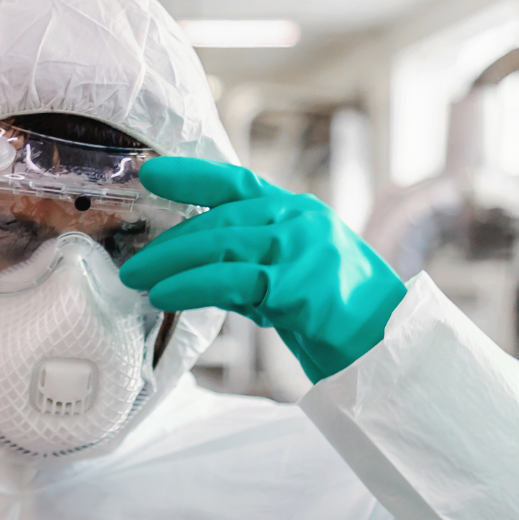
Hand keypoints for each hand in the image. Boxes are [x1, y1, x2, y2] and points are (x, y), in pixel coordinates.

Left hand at [120, 157, 406, 383]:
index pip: (238, 182)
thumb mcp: (290, 276)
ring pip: (222, 245)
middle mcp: (301, 221)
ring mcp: (302, 250)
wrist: (385, 345)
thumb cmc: (336, 315)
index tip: (150, 173)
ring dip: (171, 263)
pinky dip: (191, 287)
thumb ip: (249, 263)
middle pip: (221, 219)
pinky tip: (166, 297)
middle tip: (133, 261)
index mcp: (300, 212)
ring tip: (139, 278)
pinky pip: (231, 281)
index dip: (192, 175)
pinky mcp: (298, 286)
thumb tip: (189, 266)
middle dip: (171, 241)